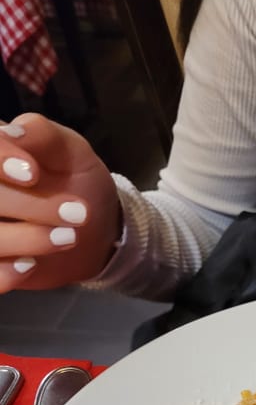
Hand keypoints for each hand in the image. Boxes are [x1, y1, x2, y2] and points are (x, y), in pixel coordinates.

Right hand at [0, 114, 120, 292]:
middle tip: (78, 214)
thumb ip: (43, 135)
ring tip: (68, 238)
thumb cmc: (78, 180)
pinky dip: (5, 272)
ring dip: (23, 239)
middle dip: (27, 206)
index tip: (33, 175)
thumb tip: (12, 131)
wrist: (96, 228)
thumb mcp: (71, 152)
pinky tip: (30, 266)